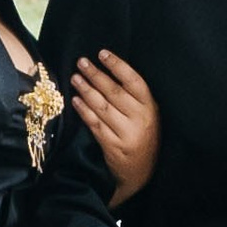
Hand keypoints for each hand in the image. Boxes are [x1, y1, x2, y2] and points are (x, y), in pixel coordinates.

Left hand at [69, 50, 159, 203]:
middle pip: (114, 92)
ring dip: (86, 90)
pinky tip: (75, 100)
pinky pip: (95, 124)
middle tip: (81, 62)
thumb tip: (108, 70)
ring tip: (75, 78)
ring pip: (102, 107)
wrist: (141, 173)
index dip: (117, 65)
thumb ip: (133, 98)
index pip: (134, 81)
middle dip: (96, 75)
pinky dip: (84, 111)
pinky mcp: (112, 146)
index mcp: (151, 108)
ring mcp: (126, 134)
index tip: (102, 53)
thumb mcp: (147, 115)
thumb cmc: (143, 136)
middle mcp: (140, 119)